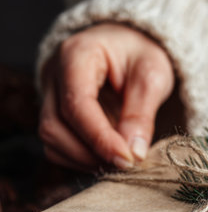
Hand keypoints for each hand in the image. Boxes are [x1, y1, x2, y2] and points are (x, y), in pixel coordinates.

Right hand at [39, 23, 174, 169]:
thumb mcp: (152, 76)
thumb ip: (142, 114)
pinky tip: (108, 157)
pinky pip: (57, 146)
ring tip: (120, 161)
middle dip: (91, 153)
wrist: (131, 47)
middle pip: (55, 126)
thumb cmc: (141, 54)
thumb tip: (134, 153)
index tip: (127, 160)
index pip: (76, 105)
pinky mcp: (56, 114)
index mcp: (76, 55)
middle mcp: (54, 75)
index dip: (100, 139)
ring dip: (85, 160)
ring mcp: (50, 96)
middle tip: (128, 164)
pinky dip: (81, 159)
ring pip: (52, 140)